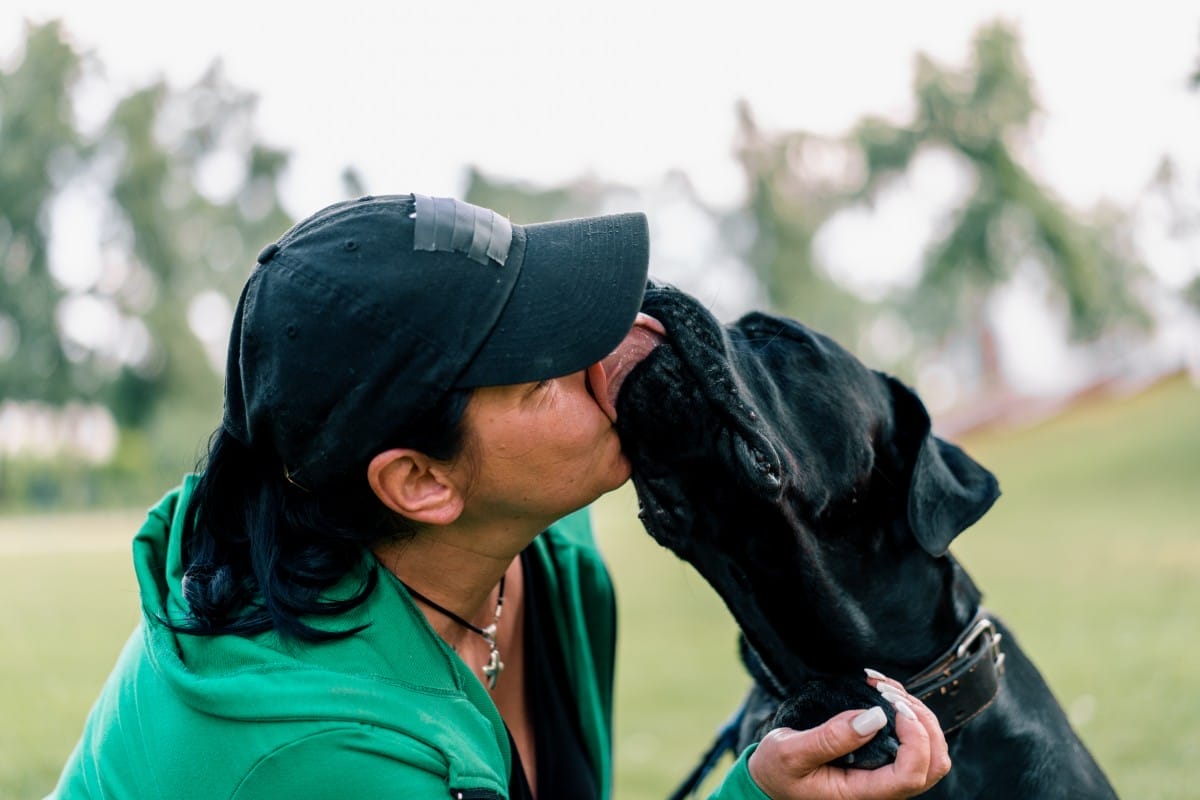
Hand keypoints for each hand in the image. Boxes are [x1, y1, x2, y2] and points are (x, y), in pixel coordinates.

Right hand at [747, 674, 949, 799]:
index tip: (893, 705)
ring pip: (931, 751)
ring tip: (884, 688)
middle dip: (924, 722)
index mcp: (861, 794)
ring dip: (918, 714)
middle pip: (934, 763)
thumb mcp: (790, 753)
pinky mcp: (881, 759)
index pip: (911, 775)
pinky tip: (881, 690)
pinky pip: (913, 740)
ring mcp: (884, 774)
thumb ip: (829, 739)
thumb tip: (874, 717)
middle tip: (890, 693)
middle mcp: (881, 788)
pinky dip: (907, 712)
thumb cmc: (777, 771)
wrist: (769, 779)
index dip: (915, 739)